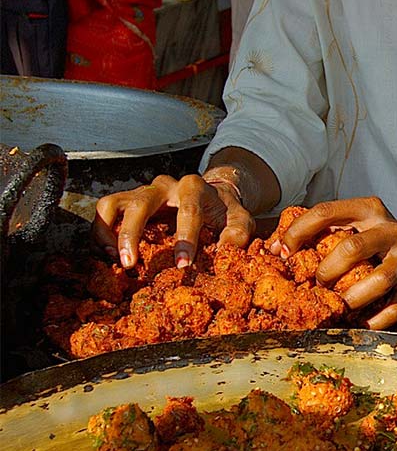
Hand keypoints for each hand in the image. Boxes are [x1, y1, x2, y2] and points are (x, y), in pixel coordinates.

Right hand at [92, 174, 253, 268]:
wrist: (212, 195)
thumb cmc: (224, 212)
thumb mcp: (240, 220)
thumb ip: (238, 233)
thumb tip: (226, 249)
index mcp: (194, 188)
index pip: (188, 211)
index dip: (185, 238)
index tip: (182, 265)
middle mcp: (164, 186)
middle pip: (140, 204)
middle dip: (132, 235)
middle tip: (130, 264)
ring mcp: (142, 192)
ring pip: (112, 203)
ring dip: (108, 233)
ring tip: (115, 260)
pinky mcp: (128, 200)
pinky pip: (105, 211)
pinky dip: (101, 232)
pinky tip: (109, 254)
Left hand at [271, 197, 396, 329]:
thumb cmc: (376, 236)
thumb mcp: (353, 223)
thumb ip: (321, 231)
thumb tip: (278, 250)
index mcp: (368, 209)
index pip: (326, 212)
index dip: (299, 232)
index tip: (284, 252)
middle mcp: (390, 231)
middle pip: (353, 248)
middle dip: (327, 270)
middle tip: (317, 283)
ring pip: (379, 279)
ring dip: (352, 297)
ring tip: (338, 306)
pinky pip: (393, 309)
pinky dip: (373, 320)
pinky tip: (358, 322)